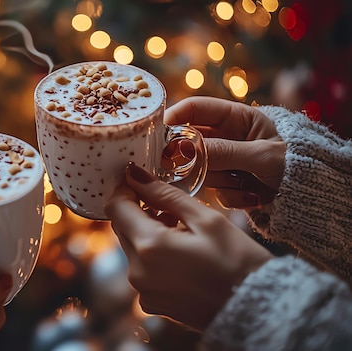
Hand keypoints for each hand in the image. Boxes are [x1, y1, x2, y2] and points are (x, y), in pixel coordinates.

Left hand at [105, 163, 272, 330]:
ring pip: (132, 248)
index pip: (115, 208)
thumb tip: (135, 175)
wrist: (258, 310)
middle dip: (139, 212)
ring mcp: (142, 291)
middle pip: (122, 228)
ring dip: (147, 234)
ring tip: (182, 231)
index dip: (125, 190)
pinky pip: (142, 270)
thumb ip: (165, 195)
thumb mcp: (206, 219)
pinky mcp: (151, 303)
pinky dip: (154, 257)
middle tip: (171, 207)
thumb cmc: (239, 263)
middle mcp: (137, 272)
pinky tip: (181, 255)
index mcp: (149, 246)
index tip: (141, 183)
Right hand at [165, 96, 285, 207]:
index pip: (197, 109)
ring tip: (245, 184)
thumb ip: (221, 152)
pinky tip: (253, 195)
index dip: (176, 117)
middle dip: (193, 157)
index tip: (158, 132)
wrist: (316, 196)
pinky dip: (231, 195)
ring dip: (220, 180)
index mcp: (238, 118)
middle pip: (191, 142)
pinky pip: (215, 190)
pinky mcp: (230, 184)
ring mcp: (228, 162)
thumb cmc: (297, 164)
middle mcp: (228, 138)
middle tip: (188, 167)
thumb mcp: (260, 155)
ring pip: (201, 169)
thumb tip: (183, 148)